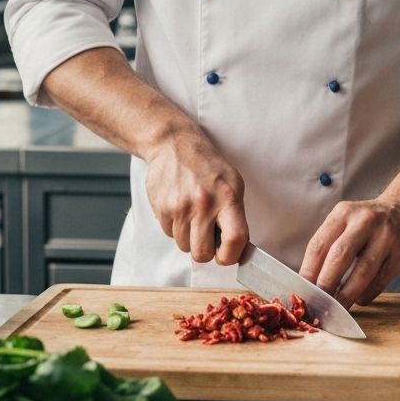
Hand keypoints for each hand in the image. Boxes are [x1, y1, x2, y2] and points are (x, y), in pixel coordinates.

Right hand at [143, 129, 248, 266]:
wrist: (174, 144)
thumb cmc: (207, 165)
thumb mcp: (233, 182)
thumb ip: (236, 214)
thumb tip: (237, 247)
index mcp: (228, 197)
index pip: (235, 240)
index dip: (231, 256)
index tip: (227, 255)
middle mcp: (204, 204)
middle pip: (202, 254)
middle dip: (205, 251)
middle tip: (206, 237)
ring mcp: (180, 207)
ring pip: (184, 246)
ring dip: (189, 237)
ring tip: (192, 214)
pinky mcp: (162, 209)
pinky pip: (169, 234)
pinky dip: (175, 227)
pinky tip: (179, 207)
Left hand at [298, 197, 399, 307]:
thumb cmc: (368, 223)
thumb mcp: (347, 221)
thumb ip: (330, 246)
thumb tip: (309, 283)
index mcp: (343, 213)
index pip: (319, 245)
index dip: (308, 272)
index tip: (302, 293)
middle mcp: (364, 221)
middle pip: (339, 256)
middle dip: (326, 285)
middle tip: (318, 306)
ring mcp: (386, 236)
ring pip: (362, 271)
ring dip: (347, 295)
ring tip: (338, 309)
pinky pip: (380, 280)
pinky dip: (367, 294)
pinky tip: (360, 299)